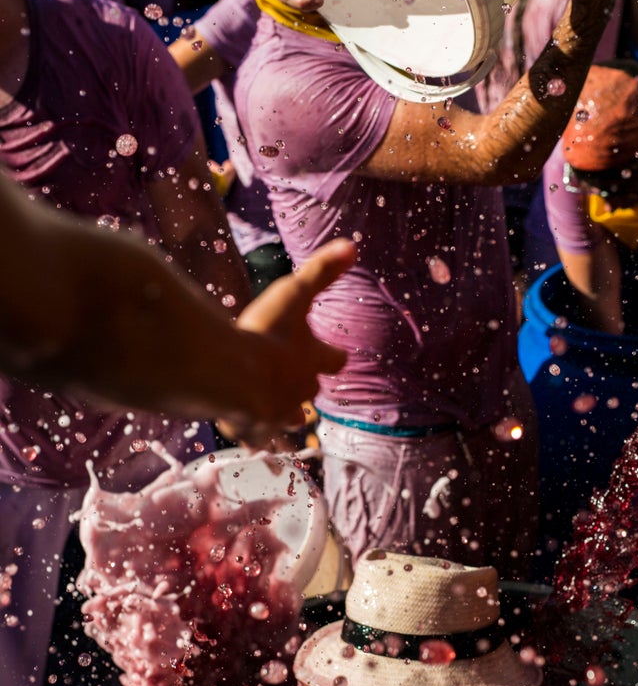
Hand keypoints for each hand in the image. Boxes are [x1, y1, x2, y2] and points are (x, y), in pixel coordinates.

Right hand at [225, 238, 351, 435]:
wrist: (237, 376)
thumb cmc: (268, 332)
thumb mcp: (295, 293)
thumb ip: (321, 270)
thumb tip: (352, 246)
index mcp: (312, 360)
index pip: (333, 359)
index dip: (334, 356)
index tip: (338, 356)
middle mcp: (300, 391)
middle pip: (310, 394)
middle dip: (305, 390)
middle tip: (297, 385)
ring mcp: (277, 414)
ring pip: (288, 420)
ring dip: (284, 416)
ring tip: (274, 414)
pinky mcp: (254, 431)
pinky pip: (258, 439)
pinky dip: (255, 438)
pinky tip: (248, 438)